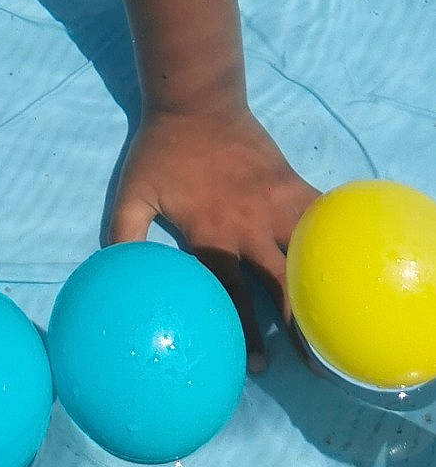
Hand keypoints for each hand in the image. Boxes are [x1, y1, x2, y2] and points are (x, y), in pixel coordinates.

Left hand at [107, 107, 318, 368]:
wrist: (196, 100)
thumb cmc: (162, 149)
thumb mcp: (132, 193)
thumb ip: (123, 236)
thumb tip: (114, 276)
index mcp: (211, 236)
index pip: (232, 295)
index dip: (247, 332)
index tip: (260, 366)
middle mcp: (248, 227)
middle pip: (280, 285)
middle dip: (298, 327)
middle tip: (314, 363)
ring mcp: (274, 204)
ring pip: (310, 255)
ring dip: (326, 288)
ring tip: (344, 321)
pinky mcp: (291, 184)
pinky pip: (322, 216)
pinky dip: (337, 239)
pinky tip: (352, 263)